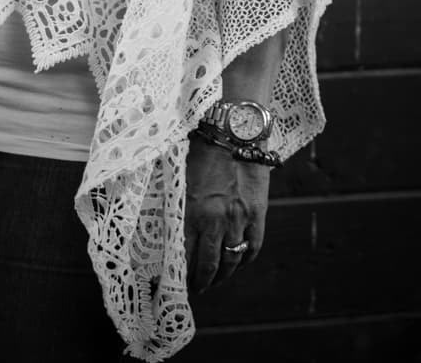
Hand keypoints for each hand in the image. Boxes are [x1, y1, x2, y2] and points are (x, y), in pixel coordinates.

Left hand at [185, 135, 270, 293]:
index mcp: (192, 210)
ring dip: (222, 276)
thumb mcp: (180, 174)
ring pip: (231, 261)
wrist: (235, 131)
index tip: (173, 281)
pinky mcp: (258, 214)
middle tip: (195, 289)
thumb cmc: (201, 147)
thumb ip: (175, 200)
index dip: (178, 272)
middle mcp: (216, 220)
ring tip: (215, 281)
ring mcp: (239, 219)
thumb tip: (163, 221)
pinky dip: (245, 260)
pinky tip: (238, 263)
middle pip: (208, 265)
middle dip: (200, 282)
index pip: (183, 253)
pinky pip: (253, 247)